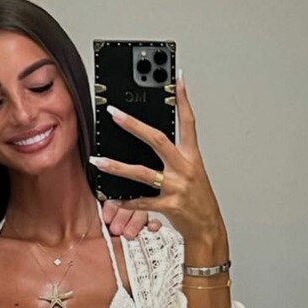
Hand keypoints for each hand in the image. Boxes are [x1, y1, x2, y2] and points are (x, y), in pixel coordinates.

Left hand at [90, 73, 225, 247]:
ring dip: (117, 166)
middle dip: (134, 125)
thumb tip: (150, 140)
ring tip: (99, 160)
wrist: (208, 227)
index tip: (176, 79)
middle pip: (158, 140)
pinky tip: (111, 197)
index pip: (188, 122)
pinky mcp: (169, 205)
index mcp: (192, 157)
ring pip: (143, 173)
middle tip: (115, 113)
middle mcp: (185, 168)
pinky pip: (142, 201)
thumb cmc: (198, 199)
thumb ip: (174, 156)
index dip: (183, 100)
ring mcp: (177, 187)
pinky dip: (125, 200)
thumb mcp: (192, 172)